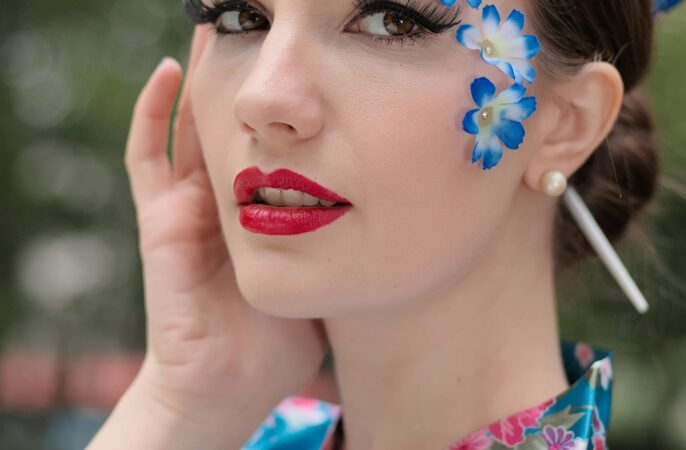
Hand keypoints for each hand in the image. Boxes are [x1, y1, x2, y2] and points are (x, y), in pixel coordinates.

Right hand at [119, 26, 328, 433]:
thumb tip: (406, 199)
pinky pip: (146, 157)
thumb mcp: (327, 269)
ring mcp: (187, 205)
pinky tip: (169, 69)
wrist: (232, 382)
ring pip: (189, 124)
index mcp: (259, 208)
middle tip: (262, 31)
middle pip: (231, 122)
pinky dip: (152, 113)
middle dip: (245, 77)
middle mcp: (222, 199)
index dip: (285, 106)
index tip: (312, 68)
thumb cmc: (283, 336)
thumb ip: (350, 234)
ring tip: (218, 25)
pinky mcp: (159, 219)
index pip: (272, 142)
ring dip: (199, 75)